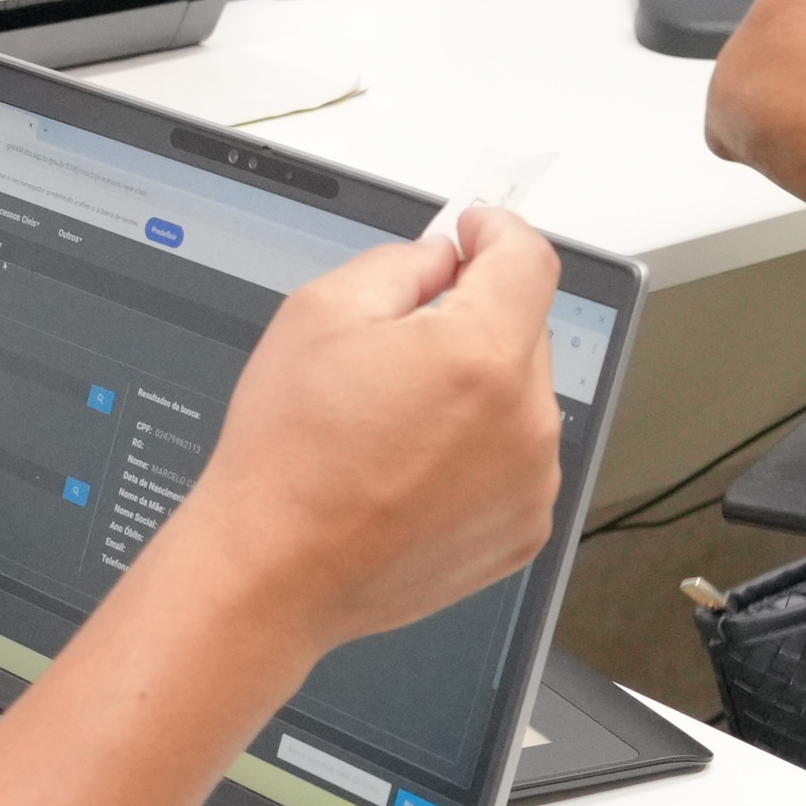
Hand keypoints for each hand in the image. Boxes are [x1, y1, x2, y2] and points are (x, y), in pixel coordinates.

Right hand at [157, 210, 568, 653]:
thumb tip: (444, 259)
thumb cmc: (287, 455)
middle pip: (524, 328)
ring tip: (396, 423)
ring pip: (520, 397)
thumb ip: (402, 262)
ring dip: (477, 389)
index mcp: (481, 355)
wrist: (274, 572)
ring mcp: (531, 483)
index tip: (473, 235)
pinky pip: (516, 460)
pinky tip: (412, 467)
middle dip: (473, 318)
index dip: (496, 233)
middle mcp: (525, 421)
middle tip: (396, 346)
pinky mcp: (522, 529)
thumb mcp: (319, 311)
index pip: (530, 259)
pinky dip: (479, 450)